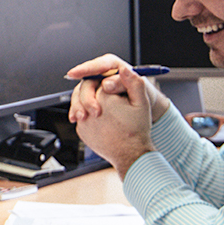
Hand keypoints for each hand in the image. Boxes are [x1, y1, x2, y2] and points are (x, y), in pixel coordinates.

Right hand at [66, 54, 171, 123]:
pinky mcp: (91, 97)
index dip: (85, 69)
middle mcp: (102, 75)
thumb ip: (126, 83)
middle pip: (87, 81)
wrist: (142, 110)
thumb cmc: (143, 96)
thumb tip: (107, 83)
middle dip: (86, 96)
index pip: (98, 65)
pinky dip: (77, 110)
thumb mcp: (140, 90)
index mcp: (114, 67)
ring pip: (80, 92)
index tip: (74, 73)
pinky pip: (80, 102)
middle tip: (94, 111)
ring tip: (81, 117)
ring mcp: (95, 86)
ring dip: (78, 105)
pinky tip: (75, 118)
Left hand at [69, 60, 160, 177]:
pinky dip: (90, 117)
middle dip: (95, 93)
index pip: (98, 81)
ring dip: (90, 104)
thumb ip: (134, 83)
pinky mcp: (81, 131)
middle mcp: (88, 109)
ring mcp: (83, 122)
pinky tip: (103, 121)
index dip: (107, 83)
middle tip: (109, 100)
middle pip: (86, 91)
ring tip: (104, 110)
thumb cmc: (137, 129)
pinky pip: (83, 118)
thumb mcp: (141, 103)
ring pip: (82, 104)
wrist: (130, 155)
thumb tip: (124, 69)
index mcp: (103, 97)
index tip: (114, 89)